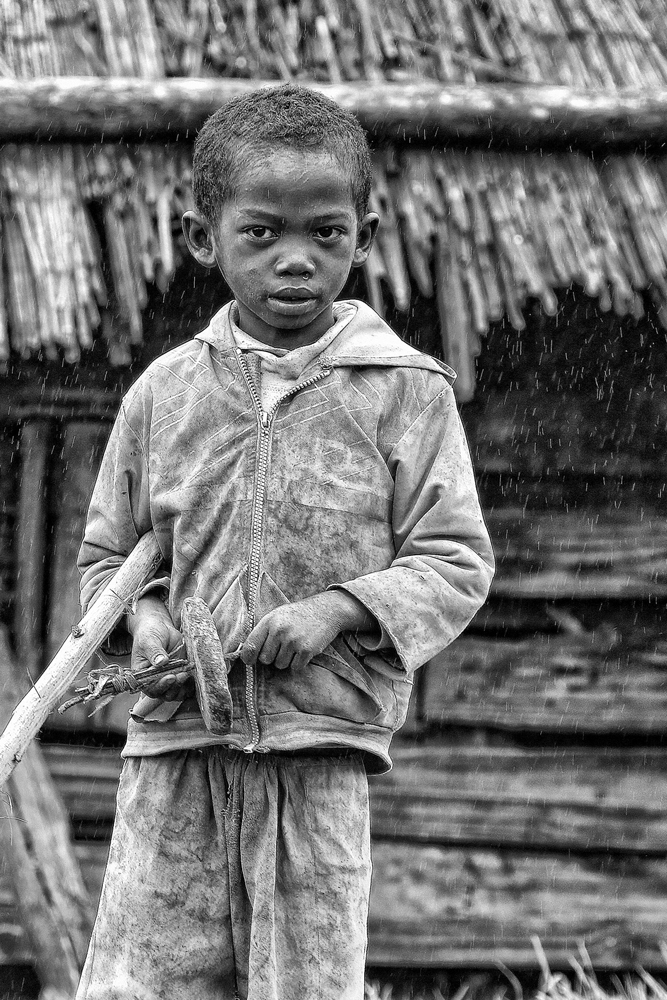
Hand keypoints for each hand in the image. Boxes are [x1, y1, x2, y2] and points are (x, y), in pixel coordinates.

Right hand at [128, 594, 192, 700]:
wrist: (160, 627)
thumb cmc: (149, 633)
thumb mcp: (149, 640)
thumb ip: (154, 652)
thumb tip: (161, 662)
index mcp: (142, 675)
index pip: (150, 688)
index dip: (161, 685)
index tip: (171, 677)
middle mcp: (154, 681)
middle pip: (164, 693)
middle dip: (174, 686)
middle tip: (182, 674)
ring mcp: (168, 679)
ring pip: (175, 693)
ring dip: (182, 686)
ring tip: (187, 672)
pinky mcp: (179, 675)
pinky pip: (185, 687)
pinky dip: (190, 684)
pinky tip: (193, 674)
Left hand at [240, 591, 375, 670]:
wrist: (325, 611)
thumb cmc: (297, 615)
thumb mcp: (277, 616)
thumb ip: (262, 632)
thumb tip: (245, 653)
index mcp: (269, 621)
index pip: (250, 646)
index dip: (248, 657)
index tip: (250, 661)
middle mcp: (279, 631)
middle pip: (265, 659)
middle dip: (272, 657)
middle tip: (282, 647)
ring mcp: (293, 641)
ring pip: (280, 665)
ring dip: (286, 660)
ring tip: (294, 646)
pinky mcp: (306, 650)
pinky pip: (295, 667)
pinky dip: (299, 663)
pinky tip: (303, 650)